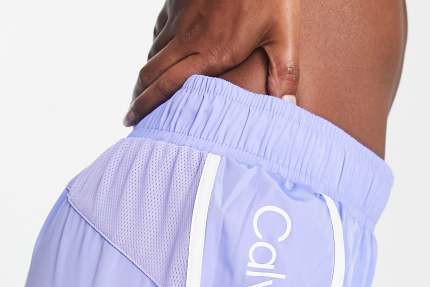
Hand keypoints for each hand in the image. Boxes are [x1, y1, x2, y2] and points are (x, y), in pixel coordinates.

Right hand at [124, 0, 299, 125]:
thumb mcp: (283, 33)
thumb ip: (284, 73)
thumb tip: (287, 108)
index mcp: (212, 53)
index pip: (168, 86)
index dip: (146, 107)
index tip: (131, 121)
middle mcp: (190, 38)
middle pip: (151, 73)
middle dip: (137, 97)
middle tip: (131, 116)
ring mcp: (181, 18)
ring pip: (153, 53)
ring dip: (146, 76)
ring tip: (144, 93)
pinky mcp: (177, 1)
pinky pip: (160, 30)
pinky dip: (155, 48)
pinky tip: (159, 56)